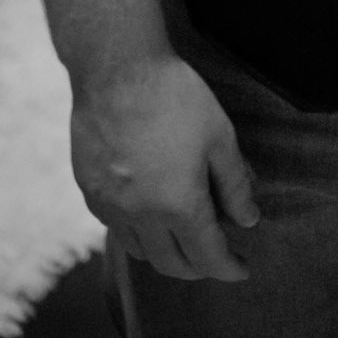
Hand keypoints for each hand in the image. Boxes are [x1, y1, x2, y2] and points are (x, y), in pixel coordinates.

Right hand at [70, 52, 259, 279]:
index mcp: (179, 206)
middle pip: (172, 264)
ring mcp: (110, 206)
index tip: (242, 268)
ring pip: (140, 252)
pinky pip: (115, 228)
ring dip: (166, 254)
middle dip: (199, 268)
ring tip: (183, 237)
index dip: (229, 267)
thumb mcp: (220, 136)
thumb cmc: (175, 97)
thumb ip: (235, 184)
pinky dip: (137, 233)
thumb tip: (248, 220)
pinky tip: (148, 213)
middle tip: (215, 256)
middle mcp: (141, 216)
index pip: (208, 257)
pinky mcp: (89, 191)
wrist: (117, 69)